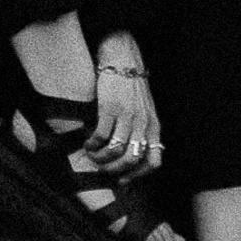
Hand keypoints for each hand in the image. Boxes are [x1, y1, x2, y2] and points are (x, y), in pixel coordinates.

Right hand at [87, 35, 163, 175]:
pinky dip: (93, 144)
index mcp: (153, 126)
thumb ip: (143, 132)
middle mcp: (143, 123)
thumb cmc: (132, 88)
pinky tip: (88, 143)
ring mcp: (127, 115)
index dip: (137, 176)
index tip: (123, 180)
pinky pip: (101, 136)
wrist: (122, 59)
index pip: (153, 162)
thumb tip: (132, 159)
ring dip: (101, 159)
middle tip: (102, 169)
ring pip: (115, 151)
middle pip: (131, 159)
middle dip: (114, 170)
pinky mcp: (111, 107)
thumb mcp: (145, 111)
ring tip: (93, 156)